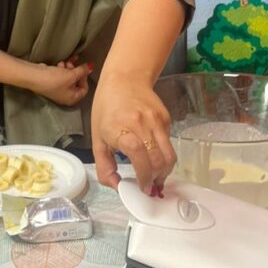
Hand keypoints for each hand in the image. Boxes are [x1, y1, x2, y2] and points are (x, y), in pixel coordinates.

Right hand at [29, 58, 90, 106]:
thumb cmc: (55, 79)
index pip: (85, 89)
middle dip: (75, 71)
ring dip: (68, 68)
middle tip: (71, 64)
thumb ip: (83, 71)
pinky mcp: (51, 83)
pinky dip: (61, 69)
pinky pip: (60, 76)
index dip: (84, 77)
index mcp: (72, 98)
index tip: (82, 69)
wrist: (34, 77)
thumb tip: (91, 67)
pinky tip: (58, 63)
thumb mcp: (71, 74)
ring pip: (68, 77)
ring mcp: (58, 90)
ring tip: (64, 62)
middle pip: (76, 82)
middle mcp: (66, 96)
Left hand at [91, 71, 175, 191]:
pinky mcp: (167, 118)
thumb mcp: (97, 138)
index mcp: (121, 129)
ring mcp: (157, 121)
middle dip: (156, 179)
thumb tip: (116, 187)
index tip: (142, 188)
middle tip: (150, 187)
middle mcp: (142, 124)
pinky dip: (163, 154)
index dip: (143, 176)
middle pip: (158, 160)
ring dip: (164, 171)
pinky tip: (153, 154)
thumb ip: (104, 165)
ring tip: (156, 177)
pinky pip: (169, 143)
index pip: (138, 155)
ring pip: (169, 155)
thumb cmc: (106, 108)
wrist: (125, 79)